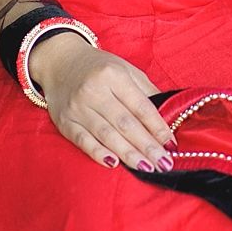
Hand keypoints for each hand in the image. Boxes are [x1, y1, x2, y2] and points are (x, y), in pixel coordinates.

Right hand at [28, 31, 176, 173]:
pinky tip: (114, 164)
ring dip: (128, 154)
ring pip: (107, 135)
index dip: (157, 127)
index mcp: (113, 75)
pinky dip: (99, 153)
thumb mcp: (125, 69)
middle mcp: (94, 91)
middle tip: (164, 163)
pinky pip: (83, 140)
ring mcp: (78, 107)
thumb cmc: (99, 67)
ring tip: (147, 167)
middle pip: (125, 123)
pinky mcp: (64, 121)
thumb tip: (167, 114)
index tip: (171, 144)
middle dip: (147, 146)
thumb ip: (145, 90)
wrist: (60, 62)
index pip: (140, 106)